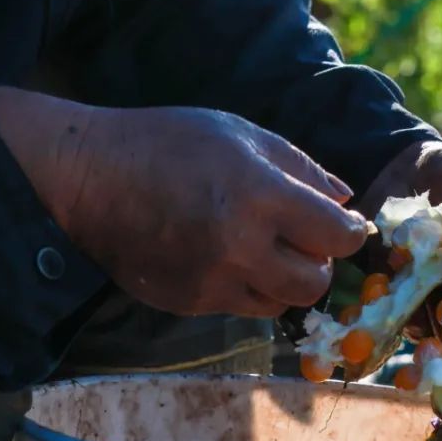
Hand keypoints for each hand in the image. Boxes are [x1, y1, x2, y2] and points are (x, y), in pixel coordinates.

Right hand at [0, 86, 368, 317]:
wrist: (91, 177)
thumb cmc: (170, 142)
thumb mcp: (241, 133)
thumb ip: (300, 167)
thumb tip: (345, 199)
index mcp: (259, 195)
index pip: (338, 236)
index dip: (350, 230)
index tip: (343, 221)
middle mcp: (239, 247)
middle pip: (315, 283)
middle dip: (321, 262)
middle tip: (305, 238)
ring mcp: (211, 282)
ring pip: (280, 304)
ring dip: (285, 279)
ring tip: (263, 246)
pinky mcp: (188, 304)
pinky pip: (240, 307)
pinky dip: (247, 285)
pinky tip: (225, 253)